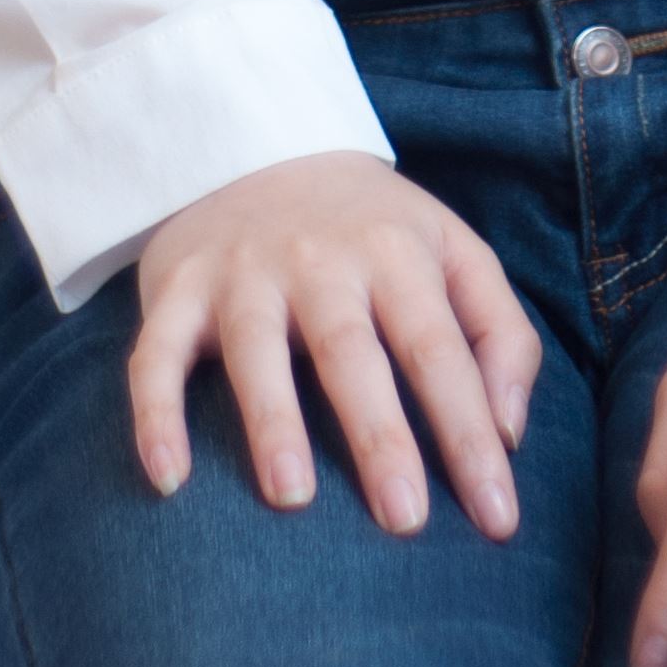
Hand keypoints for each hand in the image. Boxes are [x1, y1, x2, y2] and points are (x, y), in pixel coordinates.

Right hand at [127, 152, 541, 544]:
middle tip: (405, 520)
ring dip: (272, 421)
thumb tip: (510, 432)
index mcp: (397, 253)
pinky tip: (168, 479)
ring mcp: (243, 273)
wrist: (257, 146)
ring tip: (292, 497)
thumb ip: (499, 333)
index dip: (470, 433)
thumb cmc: (372, 229)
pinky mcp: (178, 290)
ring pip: (255, 349)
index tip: (497, 519)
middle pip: (352, 351)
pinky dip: (156, 413)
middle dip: (381, 435)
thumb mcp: (452, 252)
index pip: (439, 349)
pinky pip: (156, 355)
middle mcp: (320, 261)